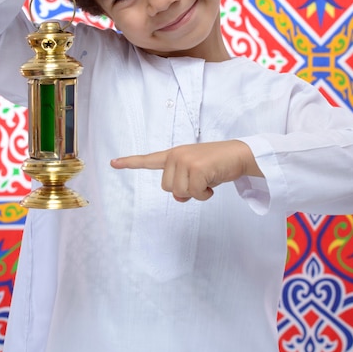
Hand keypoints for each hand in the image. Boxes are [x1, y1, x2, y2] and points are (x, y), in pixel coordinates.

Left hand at [111, 140, 262, 201]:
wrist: (239, 154)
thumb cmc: (217, 165)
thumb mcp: (197, 176)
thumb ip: (183, 185)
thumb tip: (178, 197)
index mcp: (174, 155)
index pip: (149, 159)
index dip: (130, 163)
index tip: (113, 162)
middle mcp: (176, 155)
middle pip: (168, 188)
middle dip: (185, 190)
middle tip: (201, 181)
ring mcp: (185, 160)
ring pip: (180, 192)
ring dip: (196, 193)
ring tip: (208, 180)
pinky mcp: (196, 167)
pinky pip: (194, 194)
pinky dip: (205, 194)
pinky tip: (213, 184)